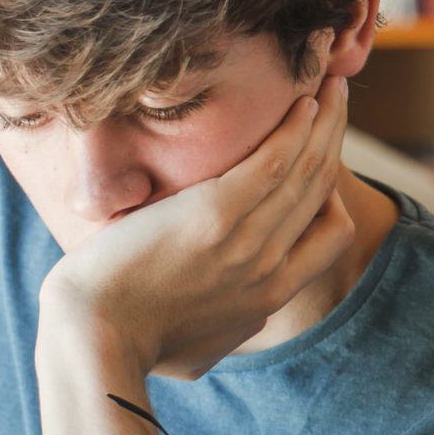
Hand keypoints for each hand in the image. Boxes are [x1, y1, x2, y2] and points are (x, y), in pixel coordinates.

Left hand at [39, 75, 355, 380]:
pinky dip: (294, 129)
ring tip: (331, 85)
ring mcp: (247, 241)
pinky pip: (275, 161)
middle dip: (335, 138)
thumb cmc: (131, 345)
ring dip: (325, 120)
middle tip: (337, 100)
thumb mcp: (197, 349)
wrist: (96, 338)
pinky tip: (299, 99)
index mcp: (268, 297)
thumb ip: (228, 328)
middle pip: (322, 190)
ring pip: (308, 168)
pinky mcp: (216, 213)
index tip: (317, 161)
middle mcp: (268, 267)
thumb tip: (239, 321)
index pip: (330, 235)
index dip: (332, 193)